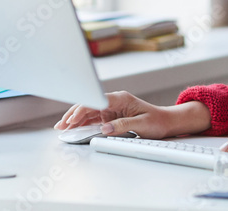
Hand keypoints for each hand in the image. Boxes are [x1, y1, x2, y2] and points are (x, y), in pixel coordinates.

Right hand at [54, 92, 210, 138]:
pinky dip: (83, 123)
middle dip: (73, 114)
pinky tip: (73, 128)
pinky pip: (94, 118)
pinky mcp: (111, 115)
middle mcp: (114, 101)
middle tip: (61, 126)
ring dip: (75, 119)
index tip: (72, 119)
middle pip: (89, 105)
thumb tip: (104, 128)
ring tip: (62, 128)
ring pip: (89, 111)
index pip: (96, 101)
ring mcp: (111, 108)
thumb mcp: (141, 124)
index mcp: (120, 98)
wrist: (167, 122)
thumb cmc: (157, 121)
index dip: (82, 109)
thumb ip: (122, 125)